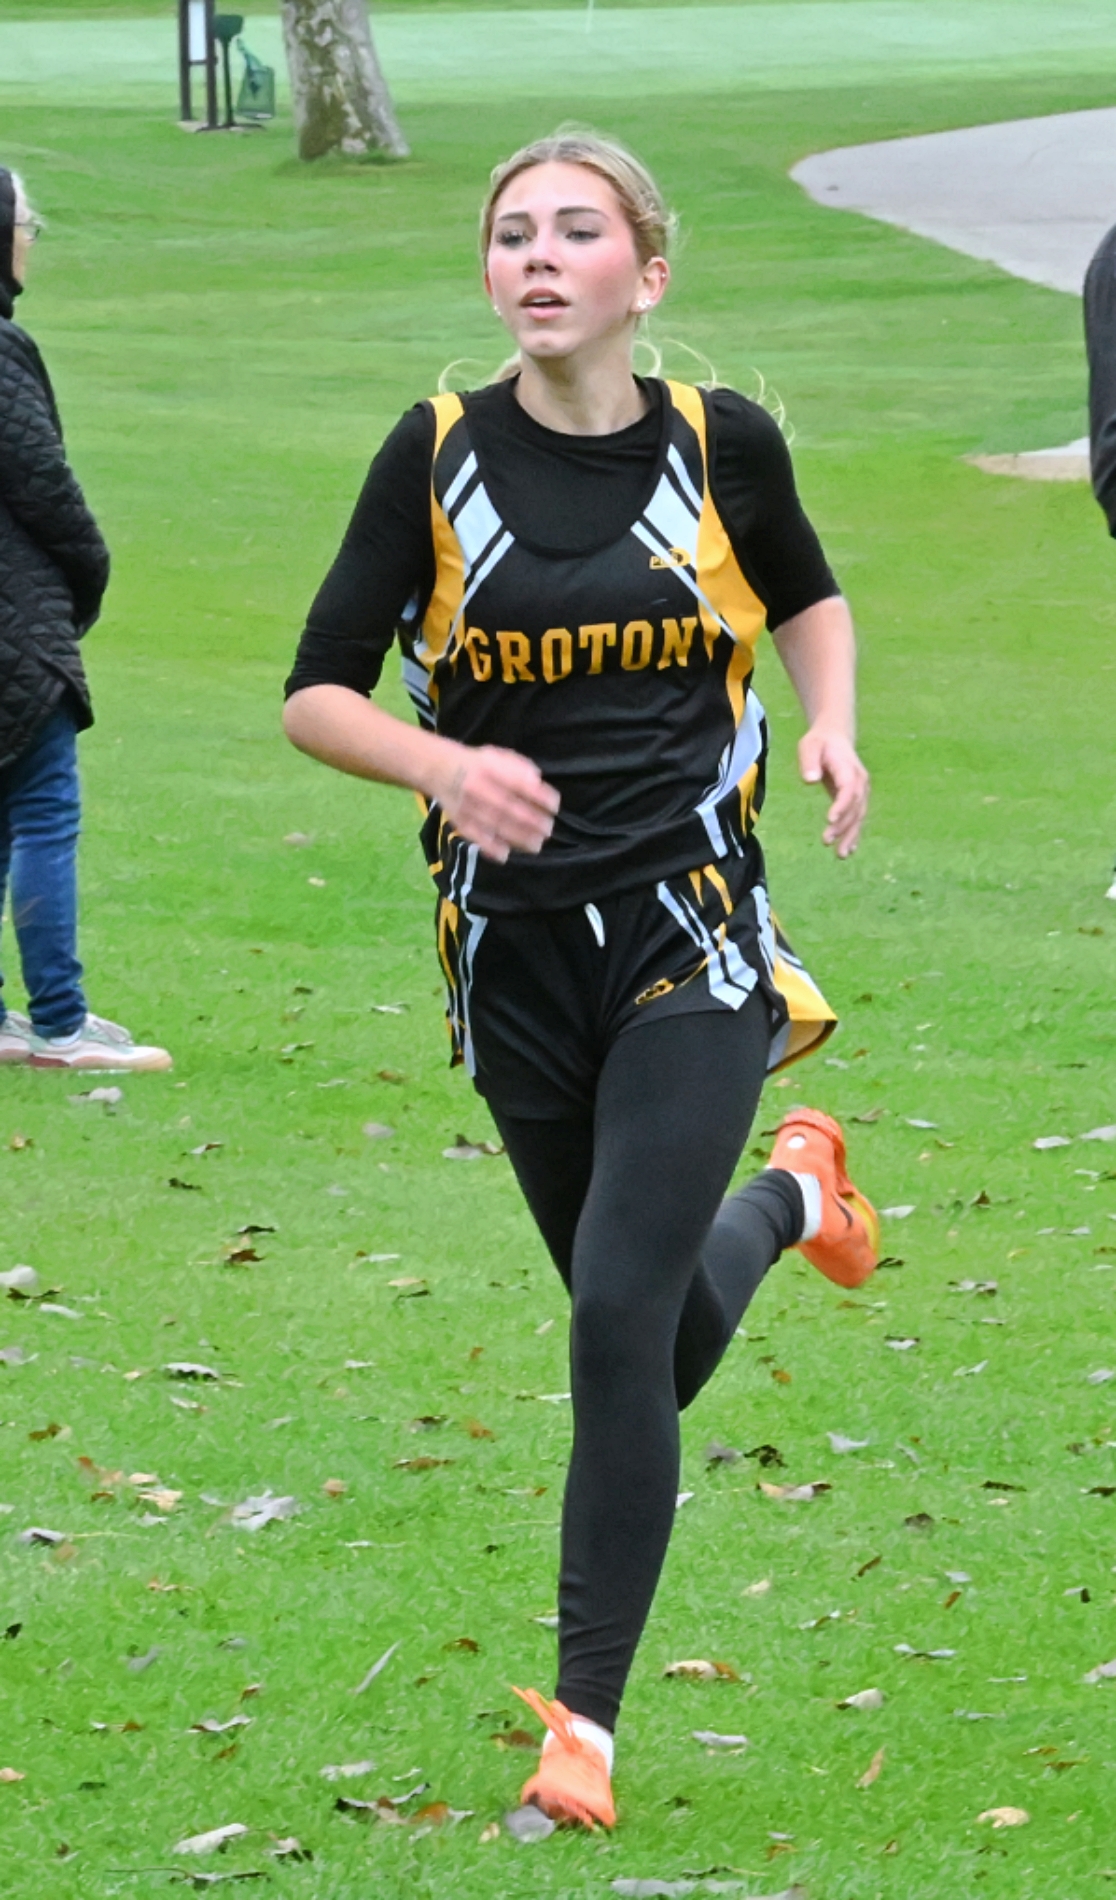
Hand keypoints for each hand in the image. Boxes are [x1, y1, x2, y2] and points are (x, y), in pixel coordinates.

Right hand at [432, 743, 559, 862]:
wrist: (439, 769)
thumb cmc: (478, 764)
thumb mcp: (498, 755)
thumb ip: (518, 766)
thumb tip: (537, 780)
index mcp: (489, 768)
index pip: (518, 782)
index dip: (538, 795)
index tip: (554, 805)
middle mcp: (478, 787)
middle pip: (507, 807)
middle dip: (531, 821)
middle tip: (548, 829)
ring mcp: (467, 806)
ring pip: (494, 824)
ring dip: (517, 837)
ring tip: (536, 845)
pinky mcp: (459, 821)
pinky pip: (474, 836)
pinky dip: (489, 847)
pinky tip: (505, 854)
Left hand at [798, 726, 868, 857]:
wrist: (835, 737)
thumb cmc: (819, 742)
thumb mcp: (809, 746)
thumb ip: (809, 761)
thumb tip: (810, 780)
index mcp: (848, 769)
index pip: (849, 789)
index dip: (842, 805)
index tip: (830, 820)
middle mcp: (860, 782)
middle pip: (856, 807)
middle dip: (843, 826)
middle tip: (826, 841)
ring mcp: (862, 791)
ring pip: (859, 816)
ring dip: (850, 835)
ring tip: (840, 855)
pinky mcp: (857, 799)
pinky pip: (858, 818)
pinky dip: (853, 834)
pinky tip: (847, 850)